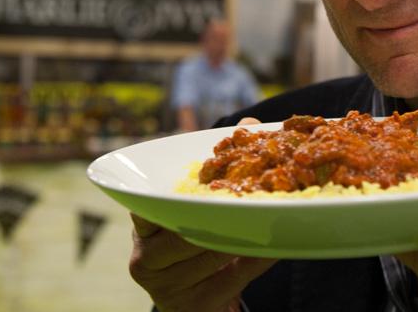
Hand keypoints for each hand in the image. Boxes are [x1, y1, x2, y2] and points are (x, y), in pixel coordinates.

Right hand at [129, 117, 273, 311]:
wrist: (198, 302)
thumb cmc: (198, 241)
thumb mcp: (202, 205)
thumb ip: (221, 164)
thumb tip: (249, 125)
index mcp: (142, 222)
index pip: (148, 200)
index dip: (180, 188)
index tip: (214, 177)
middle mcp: (144, 257)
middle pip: (181, 228)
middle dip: (218, 211)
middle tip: (254, 194)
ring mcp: (164, 286)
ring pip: (205, 254)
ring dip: (240, 235)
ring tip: (270, 217)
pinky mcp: (189, 308)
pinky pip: (225, 281)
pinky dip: (252, 262)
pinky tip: (274, 248)